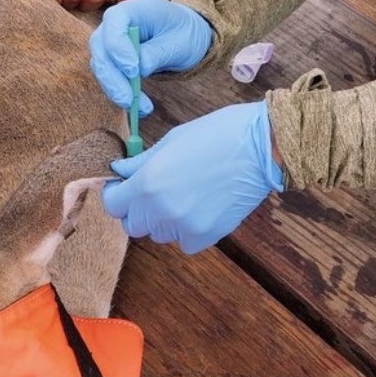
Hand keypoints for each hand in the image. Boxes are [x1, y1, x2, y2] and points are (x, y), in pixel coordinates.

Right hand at [88, 0, 211, 115]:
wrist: (187, 36)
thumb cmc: (185, 34)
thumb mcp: (177, 44)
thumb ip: (154, 54)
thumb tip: (135, 72)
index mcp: (137, 6)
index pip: (115, 22)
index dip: (118, 47)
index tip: (133, 71)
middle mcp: (119, 20)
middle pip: (101, 46)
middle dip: (113, 76)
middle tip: (129, 100)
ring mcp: (112, 37)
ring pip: (101, 63)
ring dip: (115, 88)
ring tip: (136, 107)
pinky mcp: (112, 56)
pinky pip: (109, 74)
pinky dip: (120, 91)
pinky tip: (137, 107)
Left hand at [101, 102, 282, 253]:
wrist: (262, 147)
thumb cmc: (218, 134)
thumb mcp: (173, 140)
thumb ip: (142, 161)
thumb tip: (121, 171)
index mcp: (148, 182)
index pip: (113, 205)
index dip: (118, 195)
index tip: (125, 188)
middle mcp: (161, 209)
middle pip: (133, 224)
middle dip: (139, 209)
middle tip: (158, 191)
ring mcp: (184, 226)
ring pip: (159, 234)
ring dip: (165, 220)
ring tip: (187, 195)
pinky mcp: (206, 236)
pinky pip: (184, 242)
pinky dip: (187, 230)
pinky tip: (202, 208)